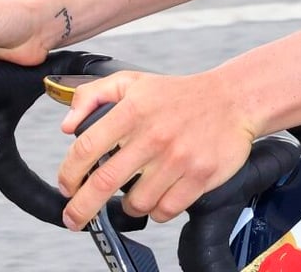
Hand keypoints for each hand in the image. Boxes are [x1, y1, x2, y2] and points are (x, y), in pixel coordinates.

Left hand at [56, 71, 259, 228]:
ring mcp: (178, 157)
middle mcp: (153, 135)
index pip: (86, 147)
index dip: (69, 173)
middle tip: (74, 218)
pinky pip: (166, 210)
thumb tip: (67, 126)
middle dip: (81, 208)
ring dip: (130, 205)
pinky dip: (158, 210)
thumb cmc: (180, 95)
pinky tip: (160, 196)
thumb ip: (92, 95)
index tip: (66, 186)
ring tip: (136, 193)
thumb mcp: (133, 82)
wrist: (234, 99)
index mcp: (133, 110)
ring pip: (137, 202)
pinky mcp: (200, 176)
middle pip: (104, 182)